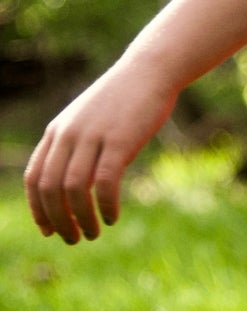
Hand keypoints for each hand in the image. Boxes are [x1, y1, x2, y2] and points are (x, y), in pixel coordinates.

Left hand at [24, 57, 178, 243]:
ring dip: (81, 219)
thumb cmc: (122, 100)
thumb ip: (77, 148)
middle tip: (74, 239)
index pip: (34, 178)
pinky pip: (104, 183)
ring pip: (74, 189)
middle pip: (50, 188)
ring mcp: (92, 136)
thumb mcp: (89, 121)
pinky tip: (113, 217)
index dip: (37, 209)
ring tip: (93, 233)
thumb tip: (72, 186)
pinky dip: (105, 206)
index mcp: (57, 131)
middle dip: (59, 221)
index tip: (49, 230)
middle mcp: (69, 134)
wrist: (149, 71)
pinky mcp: (119, 140)